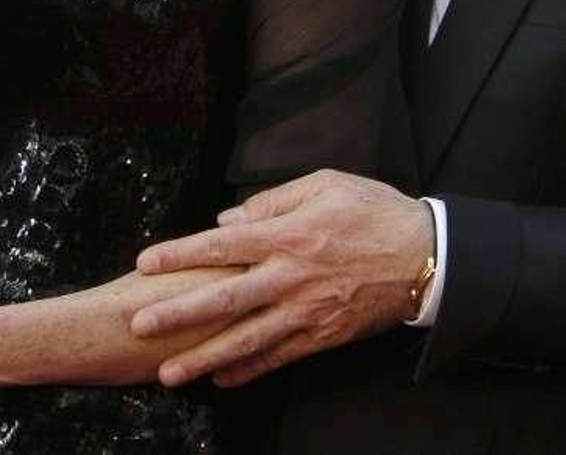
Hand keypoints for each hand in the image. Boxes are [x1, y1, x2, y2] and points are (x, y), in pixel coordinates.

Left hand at [130, 170, 434, 387]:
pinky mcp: (325, 335)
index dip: (180, 254)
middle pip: (224, 299)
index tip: (145, 262)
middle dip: (177, 314)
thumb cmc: (373, 211)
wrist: (426, 254)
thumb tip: (228, 221)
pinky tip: (221, 380)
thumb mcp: (324, 184)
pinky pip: (280, 357)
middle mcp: (291, 276)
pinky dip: (250, 371)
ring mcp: (307, 311)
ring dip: (204, 357)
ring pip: (247, 339)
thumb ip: (273, 203)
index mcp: (288, 234)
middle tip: (138, 325)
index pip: (221, 245)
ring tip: (168, 374)